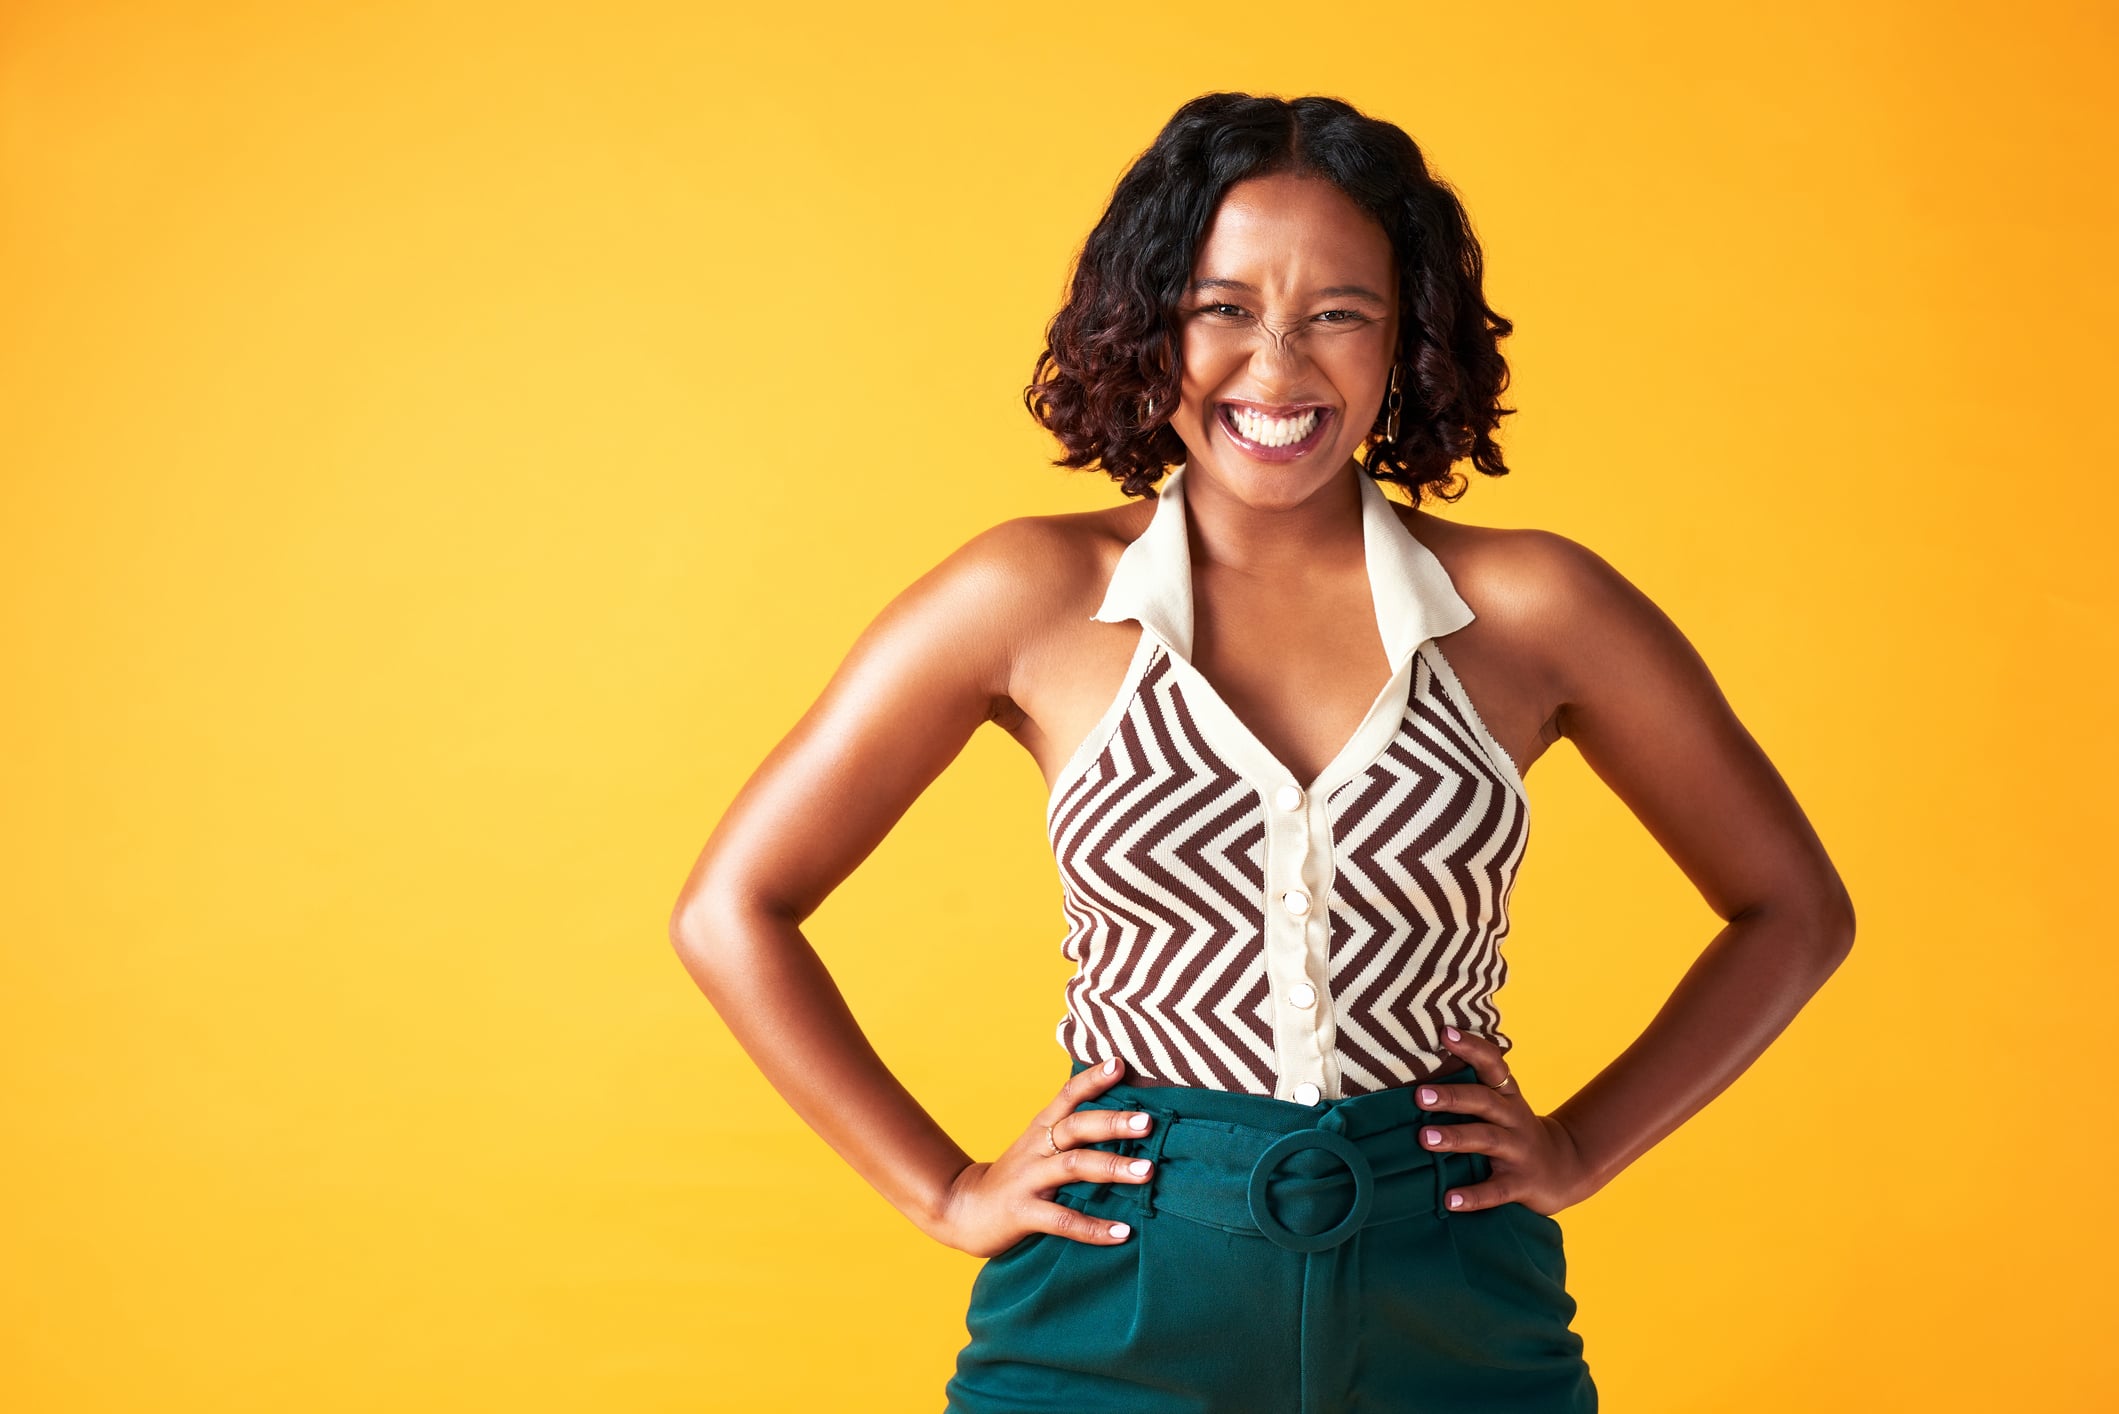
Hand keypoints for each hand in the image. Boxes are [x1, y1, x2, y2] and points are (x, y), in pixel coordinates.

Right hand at [935, 1058, 1159, 1257]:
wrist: (963, 1209)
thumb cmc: (1015, 1177)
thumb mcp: (1038, 1146)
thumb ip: (1070, 1131)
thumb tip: (1122, 1118)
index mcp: (1041, 1129)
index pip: (1067, 1096)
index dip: (1091, 1079)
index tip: (1119, 1064)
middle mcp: (1036, 1149)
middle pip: (1075, 1127)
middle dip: (1112, 1123)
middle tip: (1147, 1122)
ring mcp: (1028, 1180)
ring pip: (1073, 1167)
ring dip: (1111, 1167)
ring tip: (1147, 1171)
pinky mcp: (1023, 1213)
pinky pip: (1063, 1220)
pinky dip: (1093, 1227)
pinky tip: (1122, 1232)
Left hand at [1415, 1027, 1594, 1216]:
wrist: (1566, 1169)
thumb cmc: (1515, 1131)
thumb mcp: (1502, 1104)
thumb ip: (1472, 1085)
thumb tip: (1418, 1067)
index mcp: (1507, 1095)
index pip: (1492, 1064)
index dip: (1471, 1047)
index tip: (1445, 1033)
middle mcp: (1514, 1119)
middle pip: (1484, 1101)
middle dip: (1453, 1097)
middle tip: (1420, 1096)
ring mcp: (1519, 1151)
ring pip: (1487, 1140)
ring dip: (1456, 1138)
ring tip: (1424, 1139)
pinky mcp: (1522, 1184)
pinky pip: (1496, 1191)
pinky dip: (1473, 1196)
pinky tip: (1450, 1199)